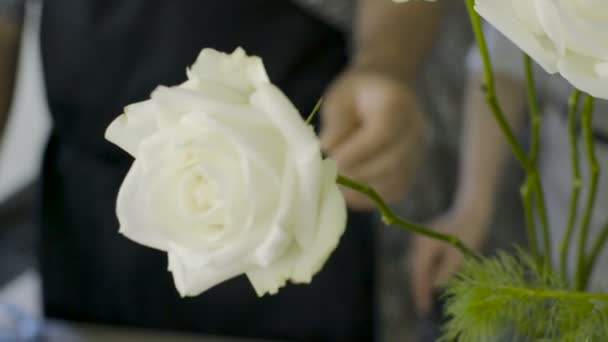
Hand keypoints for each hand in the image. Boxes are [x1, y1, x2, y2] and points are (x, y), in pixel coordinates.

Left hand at [320, 68, 425, 209]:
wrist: (384, 96)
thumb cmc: (357, 96)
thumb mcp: (340, 98)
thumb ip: (335, 121)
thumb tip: (327, 147)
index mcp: (397, 105)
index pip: (382, 134)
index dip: (356, 152)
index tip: (332, 158)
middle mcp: (415, 132)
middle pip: (391, 162)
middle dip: (356, 171)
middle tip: (331, 171)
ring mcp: (417, 155)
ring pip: (393, 182)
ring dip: (361, 186)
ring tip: (338, 178)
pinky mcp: (411, 174)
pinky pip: (392, 193)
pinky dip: (369, 196)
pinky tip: (350, 188)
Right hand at [410, 205, 489, 314]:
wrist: (470, 212)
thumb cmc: (469, 232)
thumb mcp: (459, 257)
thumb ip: (445, 273)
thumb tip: (434, 286)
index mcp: (424, 245)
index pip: (419, 274)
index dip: (421, 293)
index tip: (423, 310)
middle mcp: (417, 243)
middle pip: (417, 272)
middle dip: (423, 288)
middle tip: (427, 307)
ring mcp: (419, 242)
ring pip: (420, 268)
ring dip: (428, 280)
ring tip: (436, 290)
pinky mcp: (424, 243)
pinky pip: (425, 263)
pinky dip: (431, 272)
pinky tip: (441, 275)